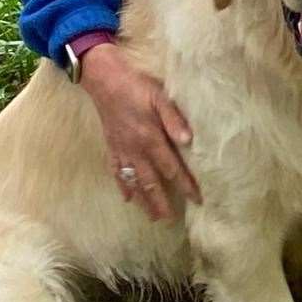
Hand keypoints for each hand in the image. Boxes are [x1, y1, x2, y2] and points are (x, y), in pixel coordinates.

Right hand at [79, 43, 201, 220]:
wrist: (105, 82)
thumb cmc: (136, 87)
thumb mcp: (159, 97)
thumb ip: (174, 119)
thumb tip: (189, 140)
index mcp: (150, 138)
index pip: (171, 168)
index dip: (185, 184)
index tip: (196, 199)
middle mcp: (136, 150)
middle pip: (151, 182)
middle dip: (161, 202)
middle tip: (170, 220)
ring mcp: (122, 151)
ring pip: (134, 182)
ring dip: (143, 201)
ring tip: (152, 217)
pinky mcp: (112, 148)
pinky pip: (117, 173)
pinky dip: (122, 187)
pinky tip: (127, 198)